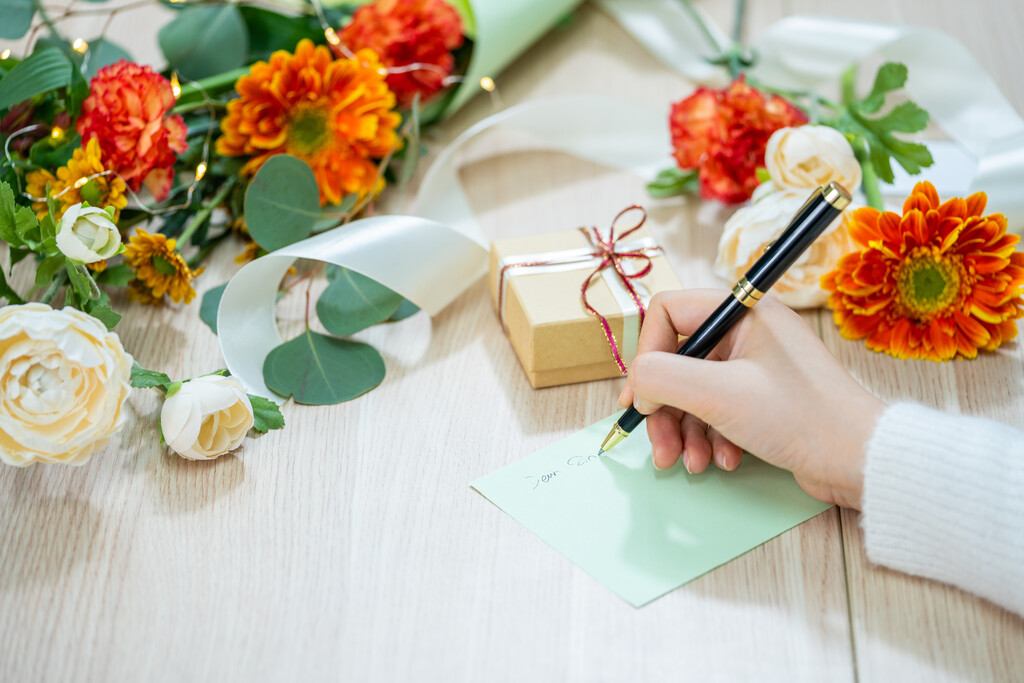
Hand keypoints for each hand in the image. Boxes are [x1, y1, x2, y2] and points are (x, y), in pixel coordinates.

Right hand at [620, 289, 884, 508]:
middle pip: (676, 360)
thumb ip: (661, 377)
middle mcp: (748, 333)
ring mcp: (755, 367)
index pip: (667, 313)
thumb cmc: (799, 418)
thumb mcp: (717, 393)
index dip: (646, 354)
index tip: (642, 398)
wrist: (861, 461)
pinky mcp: (763, 399)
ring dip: (684, 431)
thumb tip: (637, 384)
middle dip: (663, 408)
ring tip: (691, 463)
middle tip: (659, 446)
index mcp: (742, 312)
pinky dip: (711, 439)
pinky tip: (724, 461)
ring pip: (693, 391)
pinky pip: (716, 411)